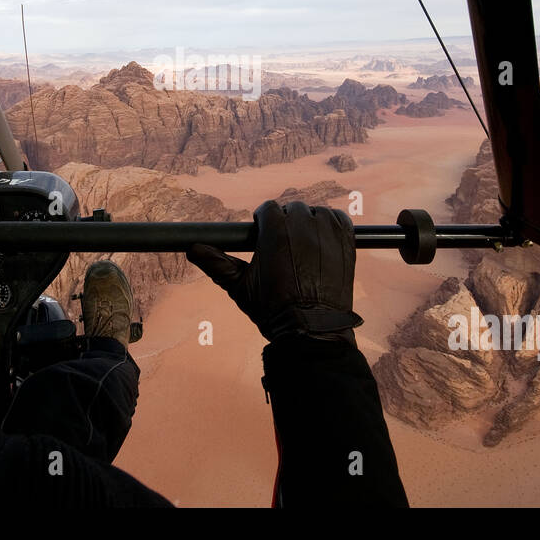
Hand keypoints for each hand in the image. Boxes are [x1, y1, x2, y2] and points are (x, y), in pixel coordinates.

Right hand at [187, 200, 361, 342]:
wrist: (311, 330)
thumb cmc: (273, 310)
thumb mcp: (240, 287)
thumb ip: (216, 264)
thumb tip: (193, 249)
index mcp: (274, 231)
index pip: (268, 209)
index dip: (264, 223)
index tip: (265, 237)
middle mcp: (301, 226)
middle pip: (293, 209)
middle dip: (287, 224)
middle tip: (285, 247)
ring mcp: (327, 233)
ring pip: (316, 213)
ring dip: (310, 225)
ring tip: (305, 249)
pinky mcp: (347, 242)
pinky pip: (339, 219)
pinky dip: (332, 226)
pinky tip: (324, 243)